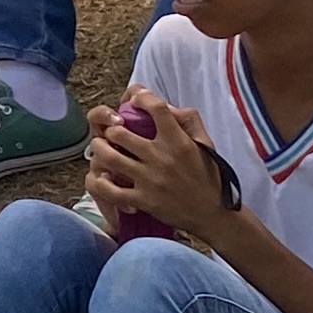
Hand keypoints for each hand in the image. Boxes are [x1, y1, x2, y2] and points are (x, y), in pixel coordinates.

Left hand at [86, 86, 232, 242]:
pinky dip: (99, 181)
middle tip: (112, 131)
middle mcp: (162, 158)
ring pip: (108, 156)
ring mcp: (149, 180)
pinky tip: (104, 176)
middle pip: (119, 132)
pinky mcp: (142, 200)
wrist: (212, 214)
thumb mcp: (206, 143)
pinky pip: (108, 189)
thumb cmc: (208, 176)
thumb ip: (188, 120)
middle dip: (110, 128)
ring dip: (100, 149)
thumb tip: (163, 106)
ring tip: (103, 148)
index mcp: (179, 141)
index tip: (136, 100)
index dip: (141, 97)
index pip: (156, 109)